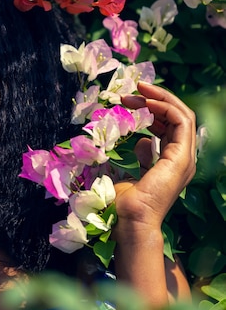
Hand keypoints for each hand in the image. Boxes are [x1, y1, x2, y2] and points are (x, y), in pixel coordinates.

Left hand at [114, 82, 195, 232]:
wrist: (130, 220)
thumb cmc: (125, 203)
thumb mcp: (131, 172)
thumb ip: (140, 157)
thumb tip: (142, 141)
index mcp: (171, 161)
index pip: (169, 125)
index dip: (150, 109)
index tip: (127, 100)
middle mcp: (181, 158)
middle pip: (177, 117)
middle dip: (155, 99)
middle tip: (134, 88)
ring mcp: (184, 158)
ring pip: (182, 115)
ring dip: (160, 98)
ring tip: (138, 89)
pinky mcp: (182, 157)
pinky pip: (181, 122)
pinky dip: (165, 107)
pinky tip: (146, 102)